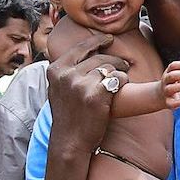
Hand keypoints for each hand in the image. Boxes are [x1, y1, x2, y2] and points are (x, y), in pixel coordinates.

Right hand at [47, 33, 128, 151]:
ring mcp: (80, 84)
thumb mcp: (57, 89)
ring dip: (120, 71)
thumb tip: (80, 50)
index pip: (80, 47)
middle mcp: (66, 74)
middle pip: (98, 57)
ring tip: (122, 78)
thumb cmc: (68, 115)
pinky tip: (122, 88)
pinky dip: (123, 81)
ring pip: (109, 67)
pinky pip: (118, 78)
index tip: (109, 39)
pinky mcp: (95, 95)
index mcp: (56, 70)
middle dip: (114, 60)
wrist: (70, 141)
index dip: (97, 40)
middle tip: (124, 64)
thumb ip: (66, 70)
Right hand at [162, 60, 179, 108]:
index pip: (173, 66)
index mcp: (168, 73)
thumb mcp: (176, 74)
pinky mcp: (168, 102)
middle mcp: (165, 81)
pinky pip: (171, 103)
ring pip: (170, 88)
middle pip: (171, 76)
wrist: (159, 96)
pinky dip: (177, 102)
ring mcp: (166, 92)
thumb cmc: (172, 83)